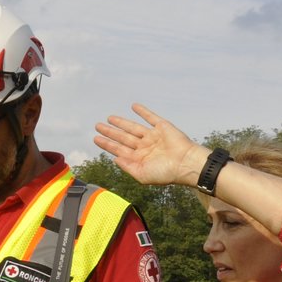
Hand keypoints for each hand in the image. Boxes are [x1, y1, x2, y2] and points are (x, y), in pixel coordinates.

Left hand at [93, 103, 208, 187]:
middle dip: (110, 132)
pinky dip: (143, 111)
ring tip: (109, 118)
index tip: (96, 139)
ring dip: (121, 122)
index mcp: (139, 158)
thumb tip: (115, 159)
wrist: (185, 163)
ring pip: (133, 127)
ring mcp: (153, 136)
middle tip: (97, 126)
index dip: (107, 144)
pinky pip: (150, 117)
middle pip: (123, 137)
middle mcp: (145, 146)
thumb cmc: (165, 173)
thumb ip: (128, 167)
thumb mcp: (142, 175)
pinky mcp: (162, 127)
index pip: (119, 149)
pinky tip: (134, 106)